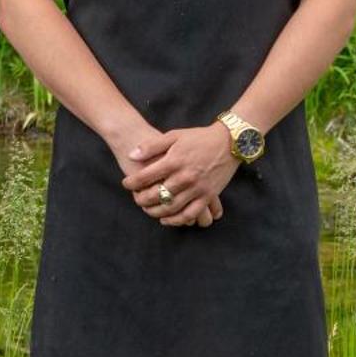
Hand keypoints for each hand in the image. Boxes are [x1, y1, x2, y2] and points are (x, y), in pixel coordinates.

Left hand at [123, 123, 238, 227]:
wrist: (229, 142)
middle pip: (157, 195)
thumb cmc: (199, 138)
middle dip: (142, 200)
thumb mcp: (173, 135)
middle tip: (136, 199)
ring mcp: (198, 188)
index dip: (132, 182)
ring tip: (148, 210)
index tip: (126, 184)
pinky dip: (178, 220)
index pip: (146, 177)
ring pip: (173, 207)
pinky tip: (167, 220)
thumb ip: (151, 146)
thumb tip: (131, 155)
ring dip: (157, 212)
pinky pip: (192, 214)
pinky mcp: (209, 196)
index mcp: (174, 161)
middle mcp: (185, 177)